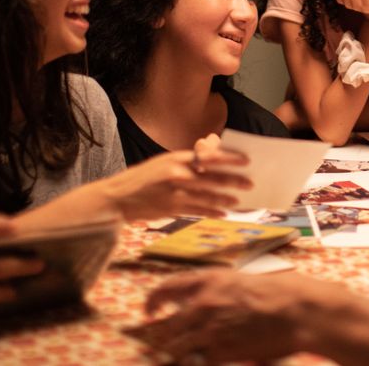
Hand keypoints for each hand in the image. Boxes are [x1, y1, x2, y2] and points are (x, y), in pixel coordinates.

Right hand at [105, 144, 251, 219]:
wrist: (118, 197)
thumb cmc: (145, 177)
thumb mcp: (165, 161)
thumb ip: (188, 160)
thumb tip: (213, 153)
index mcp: (177, 158)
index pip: (209, 156)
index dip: (229, 159)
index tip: (246, 161)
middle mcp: (177, 174)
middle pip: (212, 178)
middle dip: (233, 181)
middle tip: (250, 184)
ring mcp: (174, 193)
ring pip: (207, 197)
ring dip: (225, 199)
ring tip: (238, 201)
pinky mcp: (171, 209)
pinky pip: (197, 211)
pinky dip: (212, 212)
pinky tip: (222, 214)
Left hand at [141, 270, 330, 361]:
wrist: (297, 310)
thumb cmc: (277, 291)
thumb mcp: (241, 278)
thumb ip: (216, 288)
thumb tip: (197, 299)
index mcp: (208, 279)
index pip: (166, 288)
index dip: (152, 301)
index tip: (149, 312)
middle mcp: (203, 302)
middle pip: (166, 325)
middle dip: (161, 337)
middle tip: (162, 344)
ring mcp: (209, 328)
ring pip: (174, 348)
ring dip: (173, 355)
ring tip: (174, 358)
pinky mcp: (220, 351)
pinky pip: (193, 362)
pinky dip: (192, 363)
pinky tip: (197, 362)